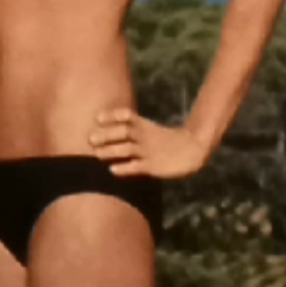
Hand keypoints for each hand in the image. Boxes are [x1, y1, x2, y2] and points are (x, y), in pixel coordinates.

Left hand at [90, 106, 209, 179]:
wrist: (195, 150)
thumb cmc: (172, 142)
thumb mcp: (155, 132)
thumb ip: (138, 131)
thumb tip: (117, 133)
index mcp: (147, 126)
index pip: (127, 116)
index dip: (112, 116)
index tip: (97, 118)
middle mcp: (146, 137)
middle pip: (124, 131)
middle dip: (106, 134)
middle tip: (90, 139)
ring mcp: (149, 151)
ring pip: (127, 149)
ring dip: (110, 151)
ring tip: (96, 154)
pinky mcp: (153, 166)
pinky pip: (136, 167)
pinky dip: (124, 168)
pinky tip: (112, 170)